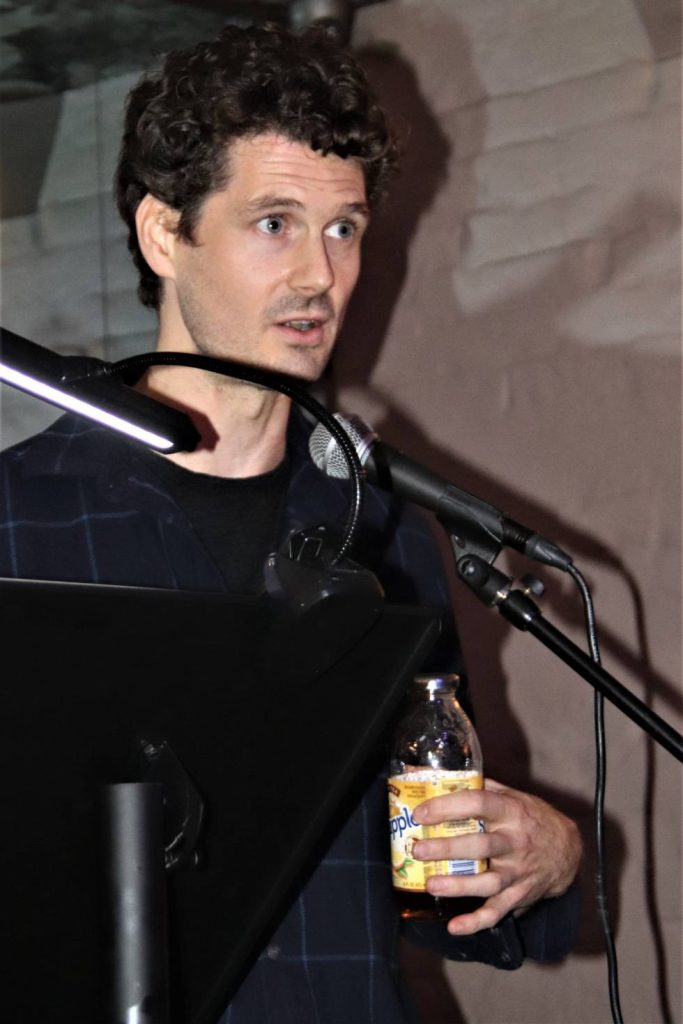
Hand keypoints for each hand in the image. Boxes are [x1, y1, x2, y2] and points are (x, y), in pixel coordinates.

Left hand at [411, 778, 581, 935]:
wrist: (567, 850)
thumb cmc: (530, 817)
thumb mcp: (511, 795)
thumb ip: (478, 788)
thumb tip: (435, 777)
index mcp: (511, 811)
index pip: (478, 804)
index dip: (448, 807)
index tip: (421, 813)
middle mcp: (515, 841)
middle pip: (481, 846)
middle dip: (447, 848)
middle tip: (418, 850)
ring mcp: (518, 871)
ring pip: (489, 882)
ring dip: (459, 886)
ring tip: (431, 885)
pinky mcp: (519, 895)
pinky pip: (498, 911)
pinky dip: (477, 922)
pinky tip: (455, 927)